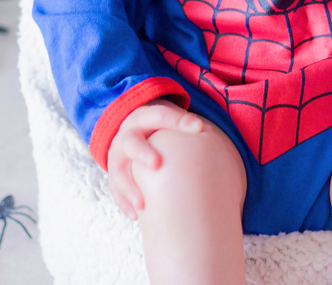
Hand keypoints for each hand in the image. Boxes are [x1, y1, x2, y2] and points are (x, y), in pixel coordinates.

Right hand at [105, 98, 202, 220]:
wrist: (135, 129)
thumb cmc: (161, 127)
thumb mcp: (170, 121)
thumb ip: (187, 125)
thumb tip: (217, 135)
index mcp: (144, 117)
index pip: (160, 115)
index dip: (178, 121)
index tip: (200, 128)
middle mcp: (128, 135)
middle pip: (131, 142)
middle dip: (143, 152)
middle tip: (157, 164)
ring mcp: (118, 157)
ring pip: (117, 171)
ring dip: (129, 186)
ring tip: (142, 204)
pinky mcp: (115, 175)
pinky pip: (115, 190)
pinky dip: (124, 203)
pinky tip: (136, 216)